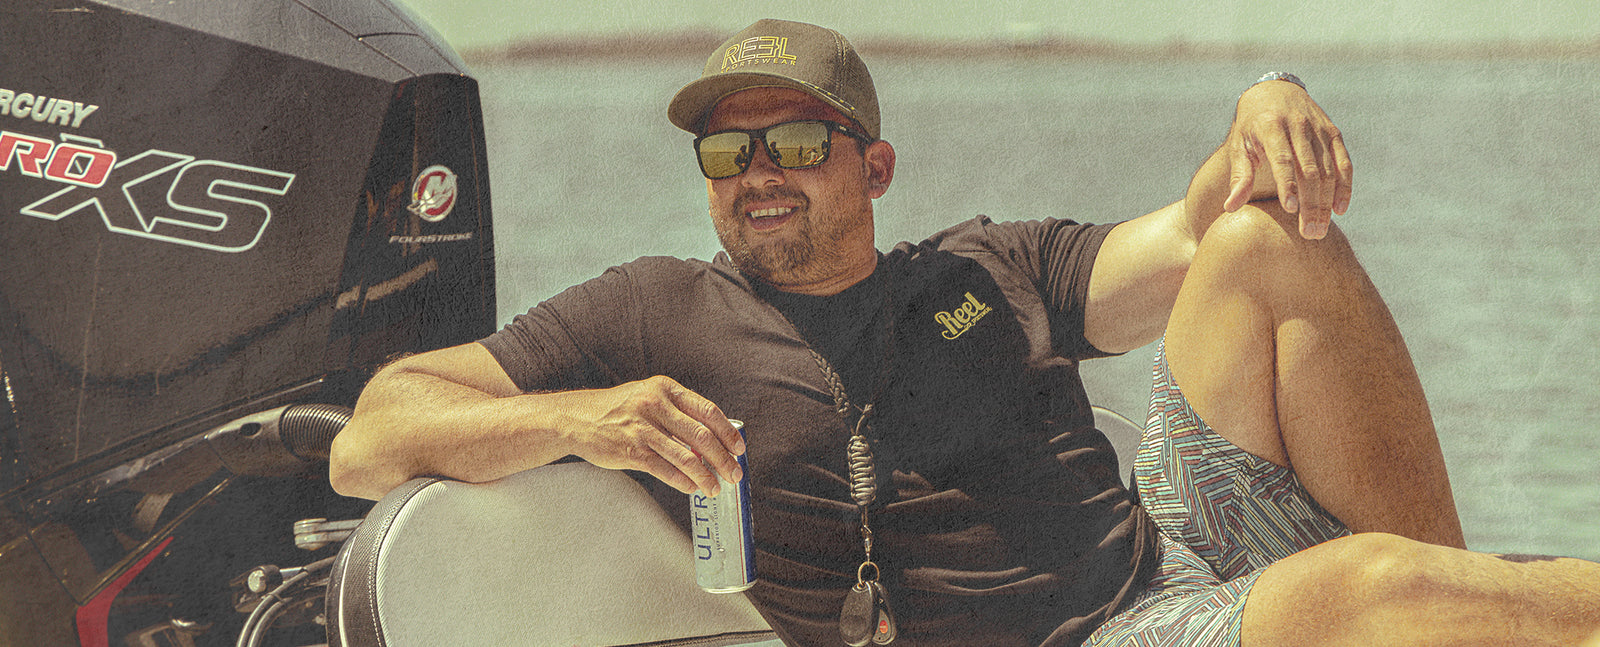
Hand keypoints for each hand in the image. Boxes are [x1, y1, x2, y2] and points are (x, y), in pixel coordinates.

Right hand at [551, 376, 744, 495]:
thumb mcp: (649, 397)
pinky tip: (692, 488)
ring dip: (706, 476)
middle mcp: (655, 405)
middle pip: (702, 436)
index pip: (707, 410)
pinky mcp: (631, 451)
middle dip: (723, 459)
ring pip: (686, 457)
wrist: (577, 418)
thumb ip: (677, 412)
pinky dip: (683, 482)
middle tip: (734, 473)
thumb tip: (711, 438)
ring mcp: (643, 429)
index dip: (728, 432)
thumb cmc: (617, 409)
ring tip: (715, 487)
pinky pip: (665, 470)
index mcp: (665, 389)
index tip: (739, 448)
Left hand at [1224, 80, 1353, 238]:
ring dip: (1327, 202)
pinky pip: (1343, 162)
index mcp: (1270, 126)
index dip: (1288, 184)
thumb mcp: (1239, 147)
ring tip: (1320, 229)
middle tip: (1310, 234)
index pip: (1282, 159)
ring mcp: (1318, 128)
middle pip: (1309, 170)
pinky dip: (1344, 186)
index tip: (1291, 210)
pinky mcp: (1333, 132)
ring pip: (1329, 170)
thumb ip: (1239, 176)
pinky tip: (1339, 209)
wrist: (1274, 92)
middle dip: (1311, 204)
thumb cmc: (1250, 127)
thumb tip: (1230, 208)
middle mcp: (1298, 125)